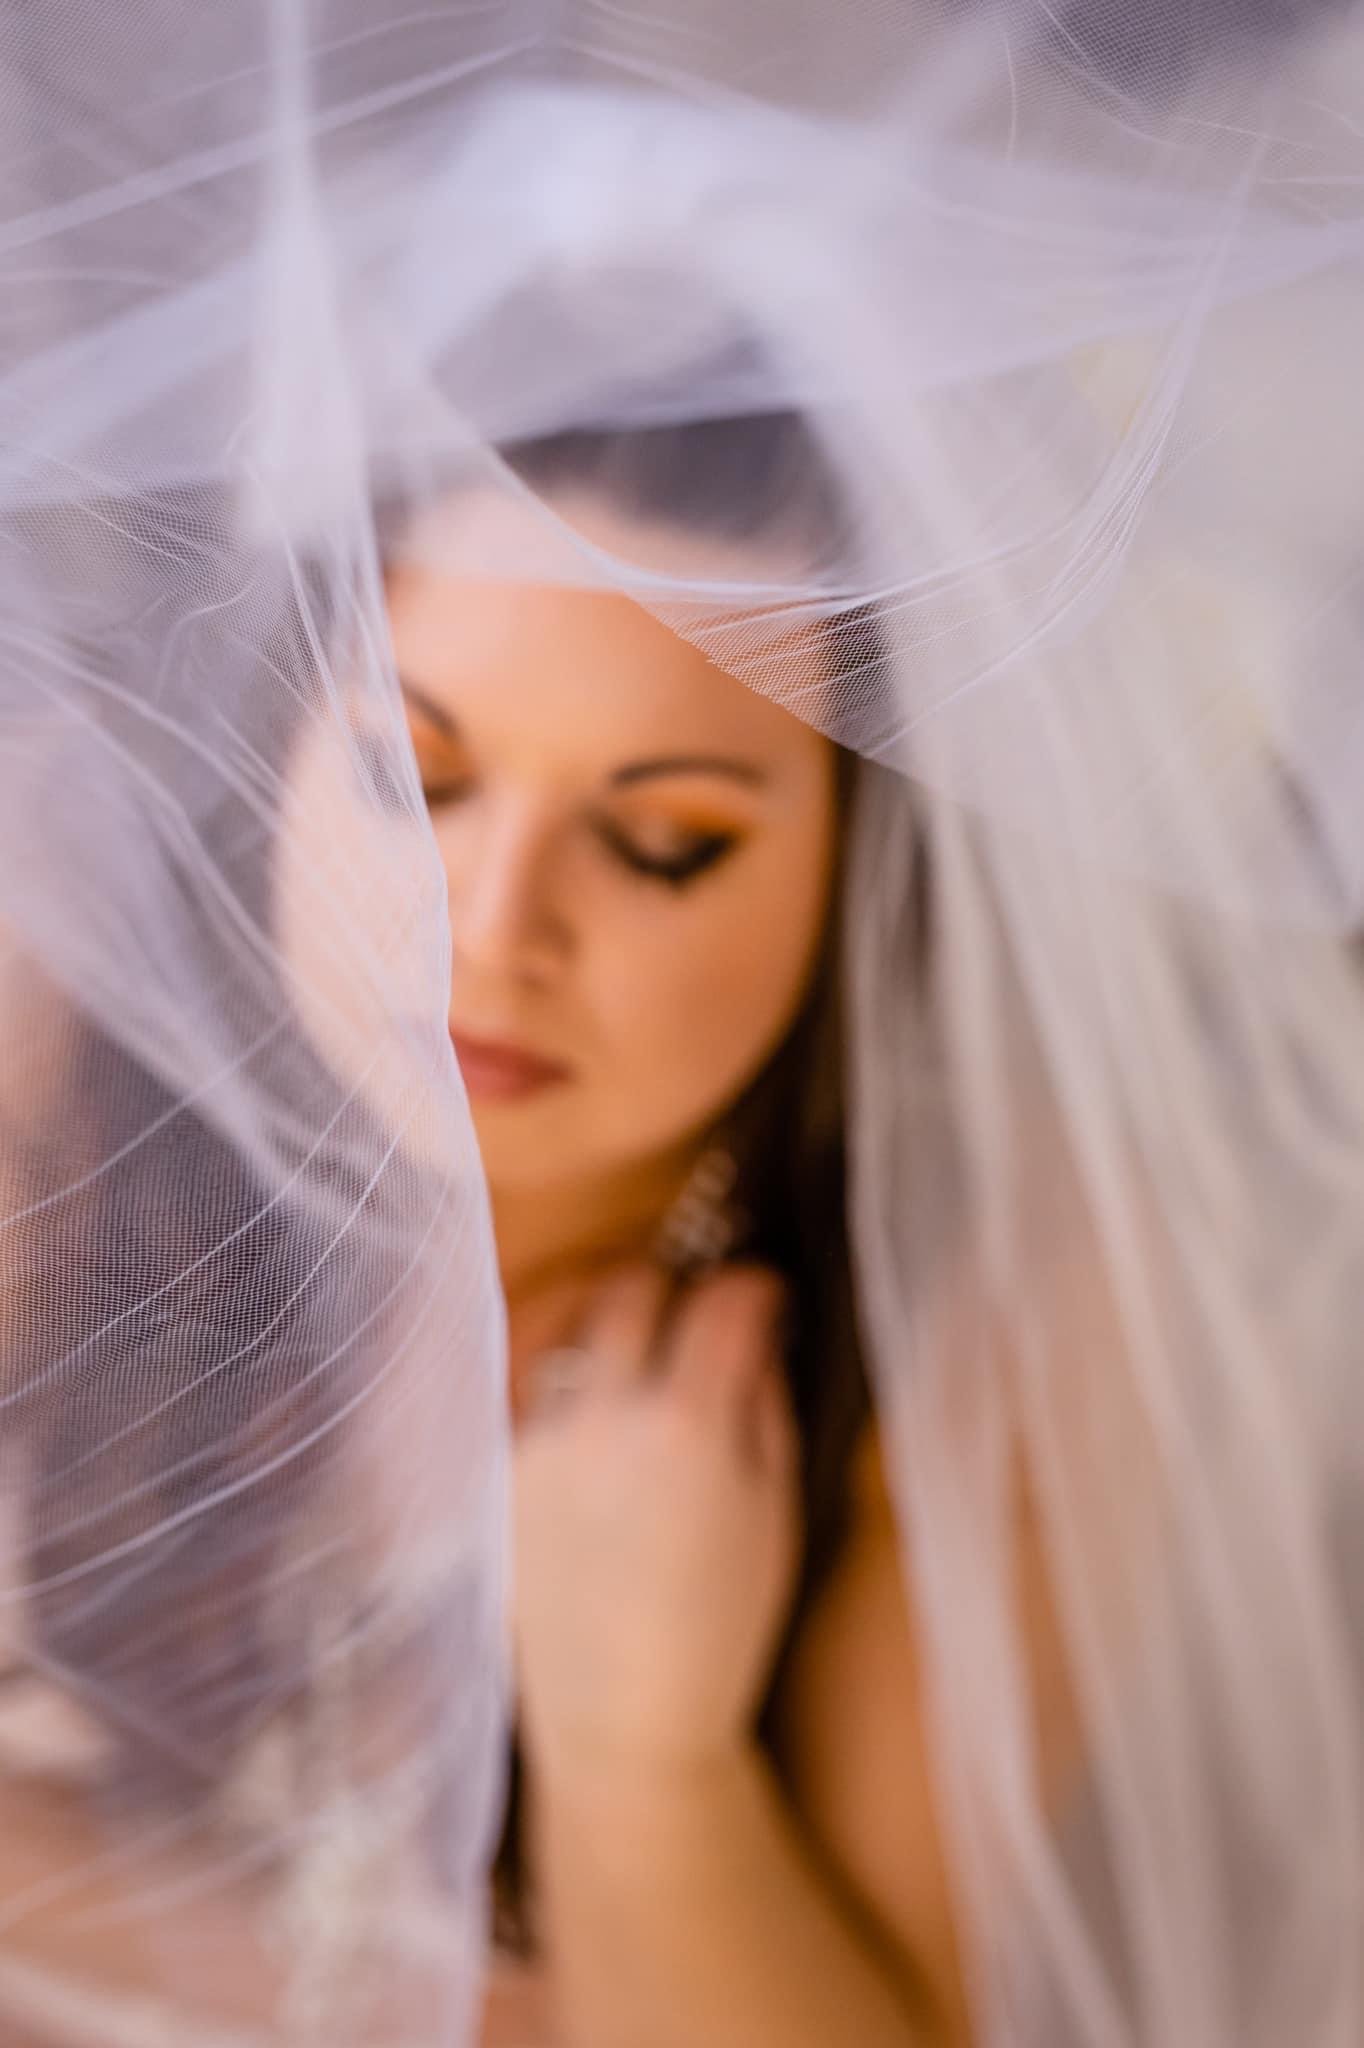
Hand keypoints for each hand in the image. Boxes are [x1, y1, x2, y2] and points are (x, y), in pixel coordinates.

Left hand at [509, 1263, 799, 1787]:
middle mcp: (607, 1417)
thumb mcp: (774, 1512)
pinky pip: (514, 1369)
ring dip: (609, 1305)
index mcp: (690, 1427)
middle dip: (679, 1284)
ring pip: (567, 1316)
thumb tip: (754, 1332)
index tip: (764, 1297)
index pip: (725, 1302)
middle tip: (700, 1310)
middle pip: (636, 1288)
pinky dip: (548, 1342)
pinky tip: (574, 1350)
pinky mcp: (499, 1466)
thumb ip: (763, 1406)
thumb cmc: (719, 1627)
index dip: (754, 1285)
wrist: (625, 1720)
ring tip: (636, 1326)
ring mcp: (541, 1438)